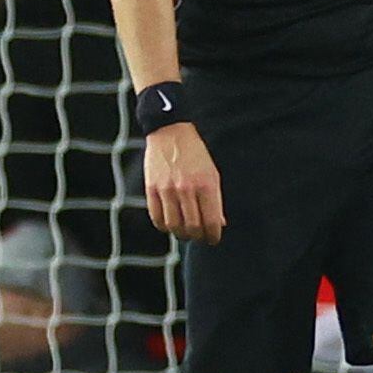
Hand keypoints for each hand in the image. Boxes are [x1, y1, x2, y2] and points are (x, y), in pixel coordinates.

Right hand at [144, 123, 225, 243]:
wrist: (171, 132)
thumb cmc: (196, 154)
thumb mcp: (212, 173)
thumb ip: (216, 200)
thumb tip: (219, 224)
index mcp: (206, 185)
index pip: (211, 221)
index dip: (213, 235)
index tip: (213, 239)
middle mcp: (186, 189)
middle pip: (192, 227)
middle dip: (198, 237)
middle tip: (200, 237)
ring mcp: (167, 189)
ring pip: (174, 226)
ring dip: (181, 234)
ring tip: (186, 233)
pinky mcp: (152, 188)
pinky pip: (156, 217)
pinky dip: (164, 227)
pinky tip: (170, 225)